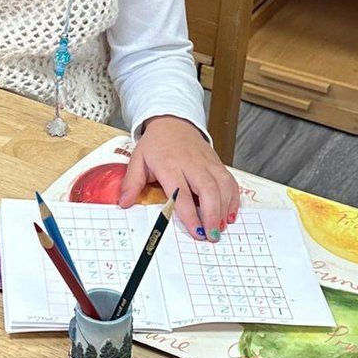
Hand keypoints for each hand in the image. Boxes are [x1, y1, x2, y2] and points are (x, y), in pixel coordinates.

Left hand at [118, 115, 238, 241]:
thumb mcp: (138, 160)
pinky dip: (233, 198)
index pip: (182, 193)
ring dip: (225, 209)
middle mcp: (192, 164)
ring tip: (221, 228)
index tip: (196, 232)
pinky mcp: (217, 162)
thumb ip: (131, 183)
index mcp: (170, 164)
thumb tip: (124, 203)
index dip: (190, 214)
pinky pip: (230, 181)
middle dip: (213, 215)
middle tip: (212, 235)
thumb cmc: (156, 144)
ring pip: (223, 186)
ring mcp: (207, 162)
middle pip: (208, 190)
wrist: (173, 122)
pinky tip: (230, 213)